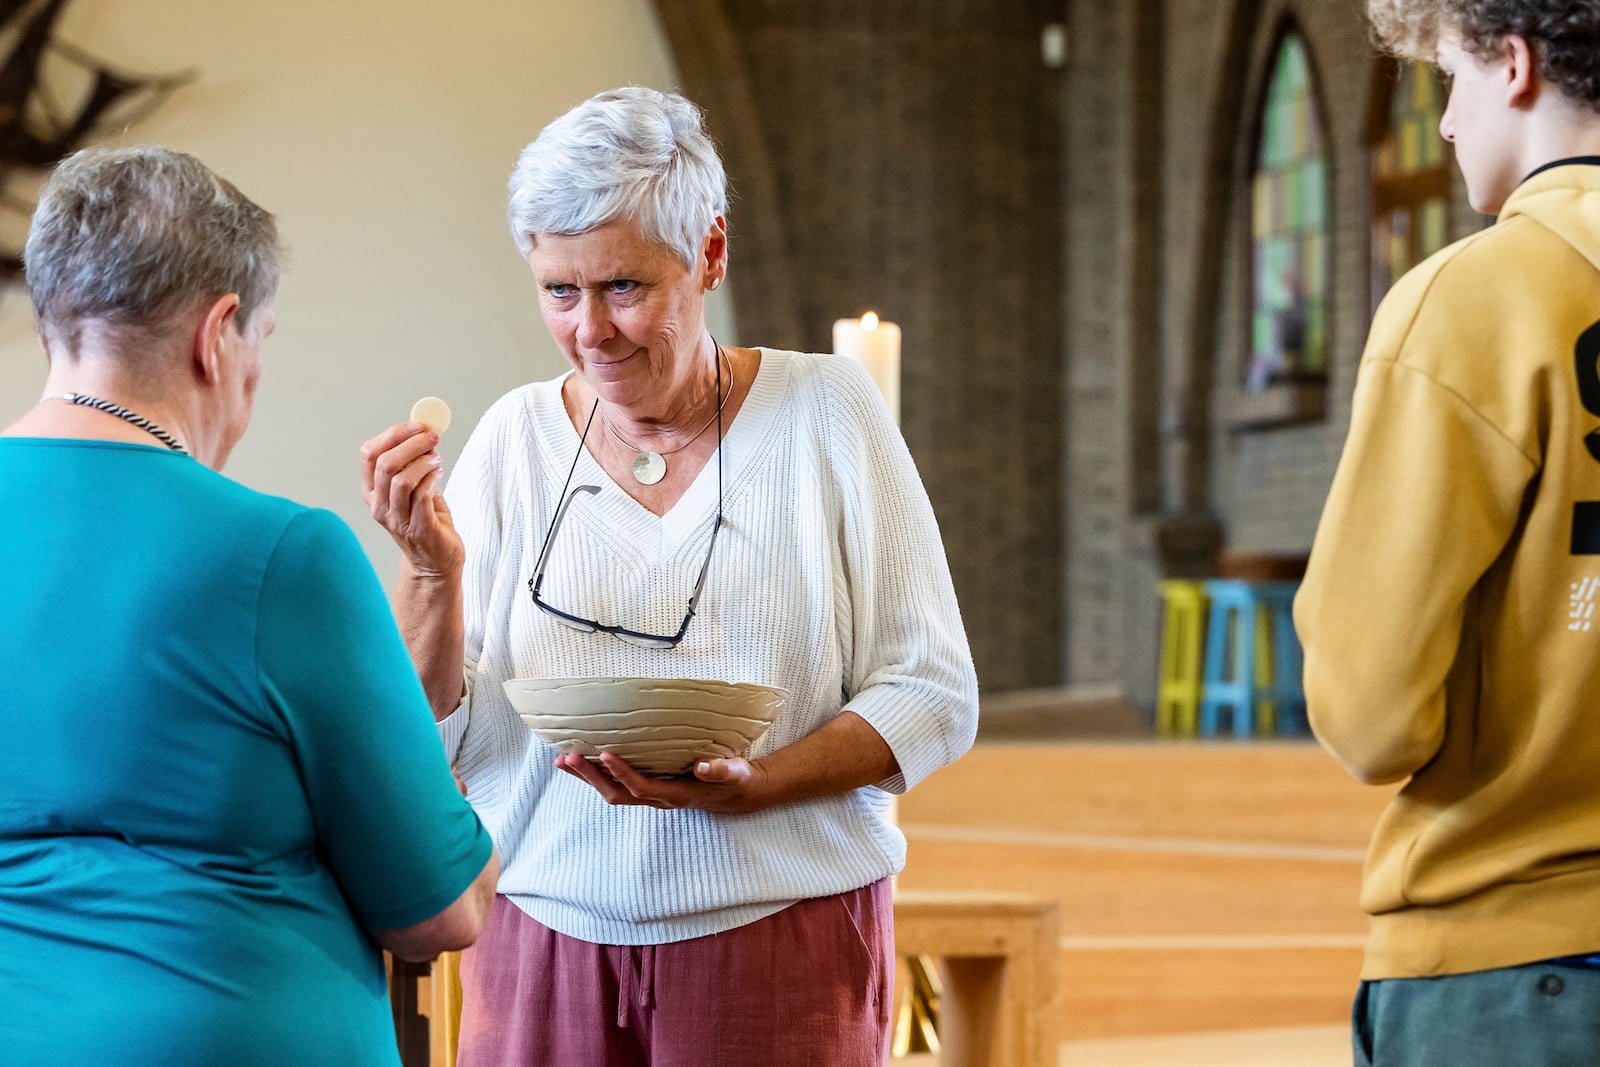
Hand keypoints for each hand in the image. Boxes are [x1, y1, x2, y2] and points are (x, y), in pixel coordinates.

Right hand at [360, 423, 462, 575]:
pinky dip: (432, 479)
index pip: (369, 454)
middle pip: (385, 464)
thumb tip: (426, 432)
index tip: (416, 426)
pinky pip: (421, 496)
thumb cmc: (426, 521)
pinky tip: (439, 474)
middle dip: (411, 444)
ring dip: (423, 461)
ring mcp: (397, 520)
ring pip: (401, 479)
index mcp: (372, 492)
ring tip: (437, 460)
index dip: (392, 435)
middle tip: (432, 437)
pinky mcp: (419, 529)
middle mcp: (379, 506)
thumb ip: (415, 464)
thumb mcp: (414, 488)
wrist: (435, 562)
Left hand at [554, 752, 775, 814]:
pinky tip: (583, 761)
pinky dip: (596, 774)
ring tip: (563, 760)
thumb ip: (720, 770)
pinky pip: (616, 785)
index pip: (642, 786)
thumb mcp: (735, 773)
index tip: (605, 754)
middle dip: (591, 777)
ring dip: (587, 778)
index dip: (623, 772)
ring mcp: (650, 795)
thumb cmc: (734, 780)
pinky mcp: (647, 788)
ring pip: (611, 791)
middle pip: (616, 793)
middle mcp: (658, 798)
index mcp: (676, 794)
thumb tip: (702, 766)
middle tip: (568, 757)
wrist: (734, 794)